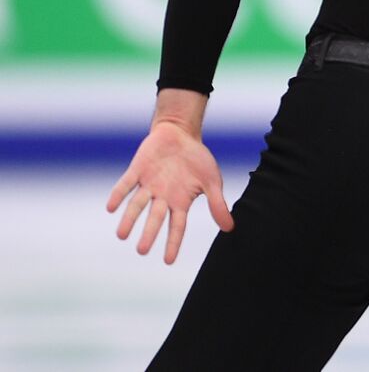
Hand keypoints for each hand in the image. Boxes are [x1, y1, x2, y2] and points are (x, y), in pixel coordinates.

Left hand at [106, 120, 234, 263]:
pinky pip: (126, 184)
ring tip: (122, 235)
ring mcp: (148, 184)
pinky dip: (119, 195)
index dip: (173, 242)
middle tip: (142, 250)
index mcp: (180, 202)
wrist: (180, 134)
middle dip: (148, 233)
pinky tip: (112, 207)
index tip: (168, 261)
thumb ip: (217, 204)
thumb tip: (230, 228)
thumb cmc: (197, 159)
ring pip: (137, 205)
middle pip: (154, 218)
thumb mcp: (212, 181)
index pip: (177, 226)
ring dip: (129, 219)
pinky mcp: (137, 170)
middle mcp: (162, 197)